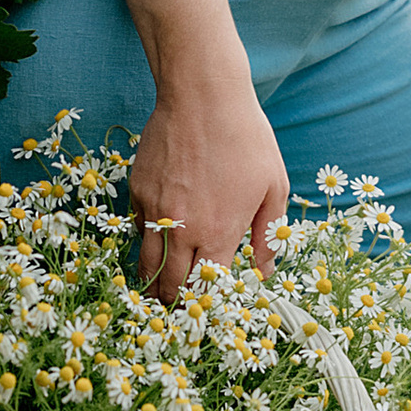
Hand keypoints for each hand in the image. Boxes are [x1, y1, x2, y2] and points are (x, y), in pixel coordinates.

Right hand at [129, 73, 288, 300]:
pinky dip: (148, 241)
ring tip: (160, 292)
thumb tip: (265, 270)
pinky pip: (139, 229)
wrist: (202, 96)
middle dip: (175, 304)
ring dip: (154, 282)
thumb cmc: (246, 138)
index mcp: (219, 233)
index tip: (207, 314)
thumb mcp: (273, 186)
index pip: (205, 290)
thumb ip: (269, 234)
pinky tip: (161, 239)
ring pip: (147, 264)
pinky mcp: (137, 191)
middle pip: (171, 285)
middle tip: (179, 313)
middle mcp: (182, 228)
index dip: (205, 306)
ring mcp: (155, 210)